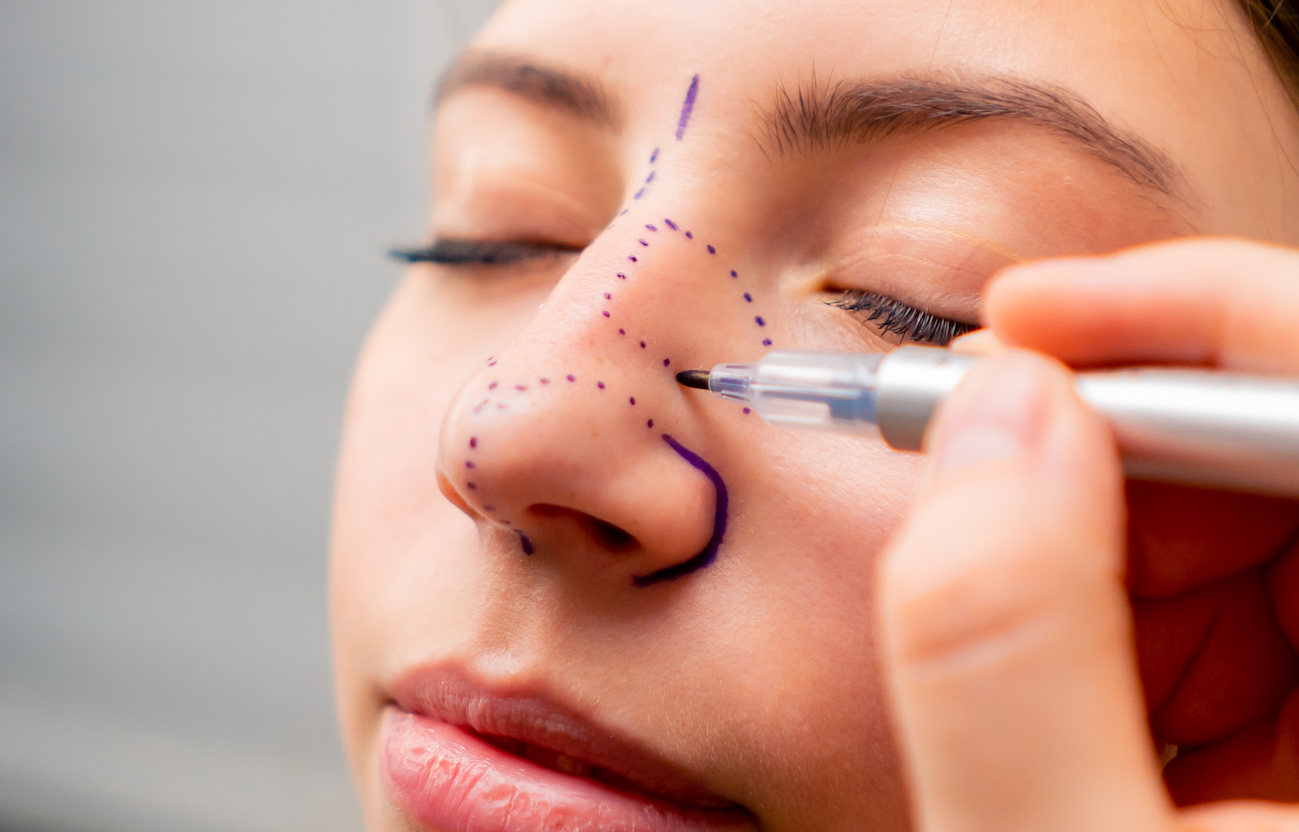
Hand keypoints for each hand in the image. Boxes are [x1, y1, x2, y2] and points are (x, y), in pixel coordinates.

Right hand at [878, 238, 1298, 831]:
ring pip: (1249, 516)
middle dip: (1118, 431)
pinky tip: (1040, 655)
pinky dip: (1104, 593)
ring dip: (1091, 522)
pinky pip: (1225, 597)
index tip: (1026, 318)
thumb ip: (1002, 642)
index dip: (1202, 321)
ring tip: (992, 591)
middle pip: (1291, 449)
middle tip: (967, 439)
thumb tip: (988, 408)